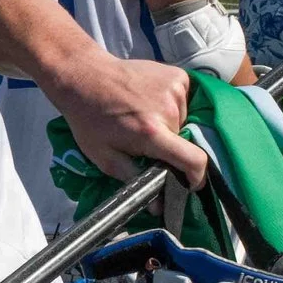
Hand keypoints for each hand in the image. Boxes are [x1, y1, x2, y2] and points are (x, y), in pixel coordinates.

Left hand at [49, 55, 206, 187]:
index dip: (197, 177)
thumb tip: (159, 207)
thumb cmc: (91, 121)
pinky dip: (172, 105)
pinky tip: (149, 102)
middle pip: (185, 140)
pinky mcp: (178, 75)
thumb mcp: (105, 158)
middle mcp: (169, 109)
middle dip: (170, 147)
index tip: (190, 184)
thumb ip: (136, 181)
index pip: (193, 160)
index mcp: (151, 133)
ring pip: (184, 120)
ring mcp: (175, 89)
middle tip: (148, 143)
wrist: (85, 78)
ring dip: (170, 125)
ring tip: (144, 118)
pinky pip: (185, 100)